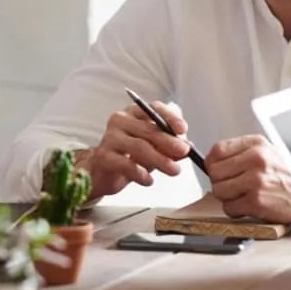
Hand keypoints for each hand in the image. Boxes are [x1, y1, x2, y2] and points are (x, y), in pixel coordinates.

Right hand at [76, 101, 190, 197]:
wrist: (103, 174)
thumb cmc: (131, 156)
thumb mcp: (154, 149)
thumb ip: (170, 147)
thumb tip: (187, 146)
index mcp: (134, 113)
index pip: (153, 108)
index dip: (170, 117)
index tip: (183, 129)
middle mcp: (120, 120)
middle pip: (148, 129)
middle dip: (169, 141)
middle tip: (185, 152)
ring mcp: (110, 137)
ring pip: (138, 146)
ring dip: (159, 159)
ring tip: (174, 170)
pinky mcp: (103, 156)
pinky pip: (125, 164)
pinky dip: (140, 173)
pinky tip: (149, 181)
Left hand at [203, 134, 290, 222]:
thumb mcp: (270, 153)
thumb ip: (243, 153)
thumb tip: (213, 161)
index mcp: (257, 144)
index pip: (217, 150)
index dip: (213, 163)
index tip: (218, 170)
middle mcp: (256, 159)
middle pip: (214, 172)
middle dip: (220, 182)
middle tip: (233, 187)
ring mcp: (255, 180)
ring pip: (219, 191)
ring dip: (228, 198)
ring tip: (243, 196)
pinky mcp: (256, 202)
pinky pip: (230, 208)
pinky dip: (236, 211)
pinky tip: (249, 207)